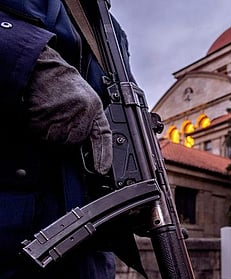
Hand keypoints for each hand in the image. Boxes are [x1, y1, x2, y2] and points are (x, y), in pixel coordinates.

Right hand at [25, 45, 111, 174]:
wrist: (44, 69)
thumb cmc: (64, 84)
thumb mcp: (87, 99)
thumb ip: (90, 120)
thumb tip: (89, 145)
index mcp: (95, 109)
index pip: (103, 137)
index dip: (103, 155)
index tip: (102, 169)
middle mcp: (82, 114)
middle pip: (74, 143)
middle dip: (67, 137)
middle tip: (61, 118)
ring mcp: (64, 118)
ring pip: (58, 142)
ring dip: (52, 134)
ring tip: (52, 114)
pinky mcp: (46, 119)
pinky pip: (42, 136)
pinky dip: (39, 130)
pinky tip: (43, 114)